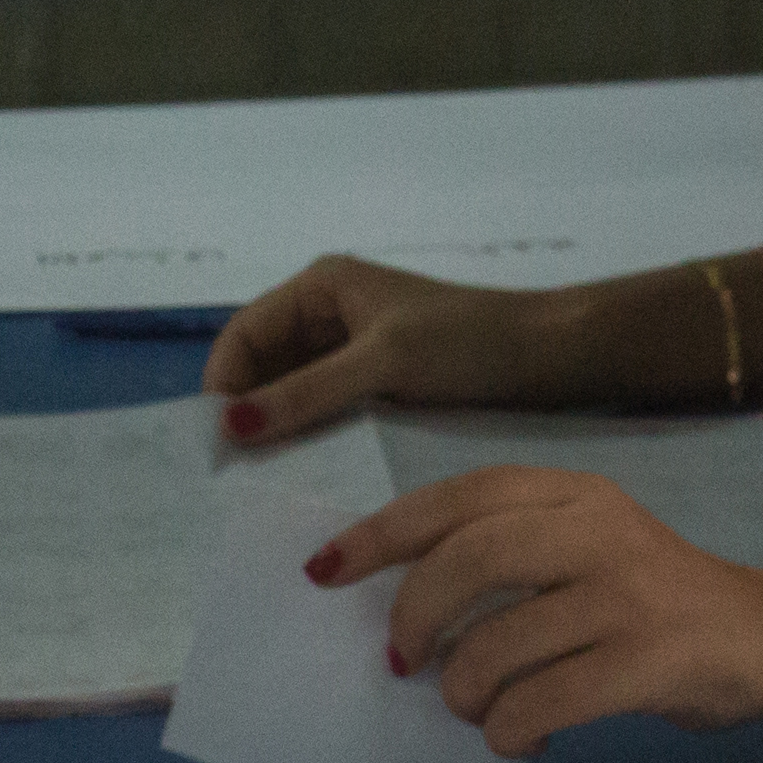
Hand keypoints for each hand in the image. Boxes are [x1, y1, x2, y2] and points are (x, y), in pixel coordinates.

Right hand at [208, 256, 602, 441]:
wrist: (548, 358)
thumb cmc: (466, 343)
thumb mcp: (380, 364)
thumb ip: (304, 395)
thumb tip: (227, 428)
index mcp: (322, 287)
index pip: (243, 334)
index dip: (222, 383)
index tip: (214, 441)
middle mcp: (329, 314)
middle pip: (261, 364)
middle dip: (244, 409)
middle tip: (232, 469)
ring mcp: (352, 350)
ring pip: (290, 391)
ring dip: (275, 428)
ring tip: (261, 476)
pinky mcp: (375, 383)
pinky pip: (322, 409)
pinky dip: (307, 435)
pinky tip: (303, 469)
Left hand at [315, 467, 762, 752]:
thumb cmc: (653, 601)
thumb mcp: (586, 546)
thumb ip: (509, 549)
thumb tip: (398, 596)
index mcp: (575, 495)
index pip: (462, 497)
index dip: (383, 532)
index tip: (325, 570)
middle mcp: (600, 532)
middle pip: (471, 558)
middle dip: (414, 615)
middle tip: (403, 661)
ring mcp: (629, 596)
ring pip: (500, 643)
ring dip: (465, 691)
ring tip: (477, 709)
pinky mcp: (651, 661)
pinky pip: (545, 702)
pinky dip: (512, 732)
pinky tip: (521, 740)